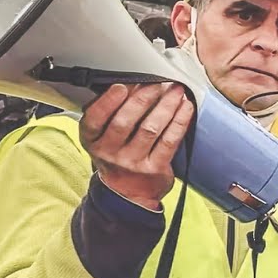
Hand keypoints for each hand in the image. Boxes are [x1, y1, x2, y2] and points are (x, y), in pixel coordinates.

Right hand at [80, 83, 193, 210]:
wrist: (128, 195)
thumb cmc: (117, 158)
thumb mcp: (102, 139)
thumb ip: (107, 116)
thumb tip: (129, 85)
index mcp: (92, 141)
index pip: (94, 120)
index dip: (108, 102)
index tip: (122, 86)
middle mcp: (109, 153)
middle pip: (125, 122)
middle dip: (143, 98)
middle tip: (157, 83)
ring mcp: (132, 162)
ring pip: (150, 129)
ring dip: (165, 106)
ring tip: (176, 91)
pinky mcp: (154, 169)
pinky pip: (169, 141)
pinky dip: (179, 121)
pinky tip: (185, 108)